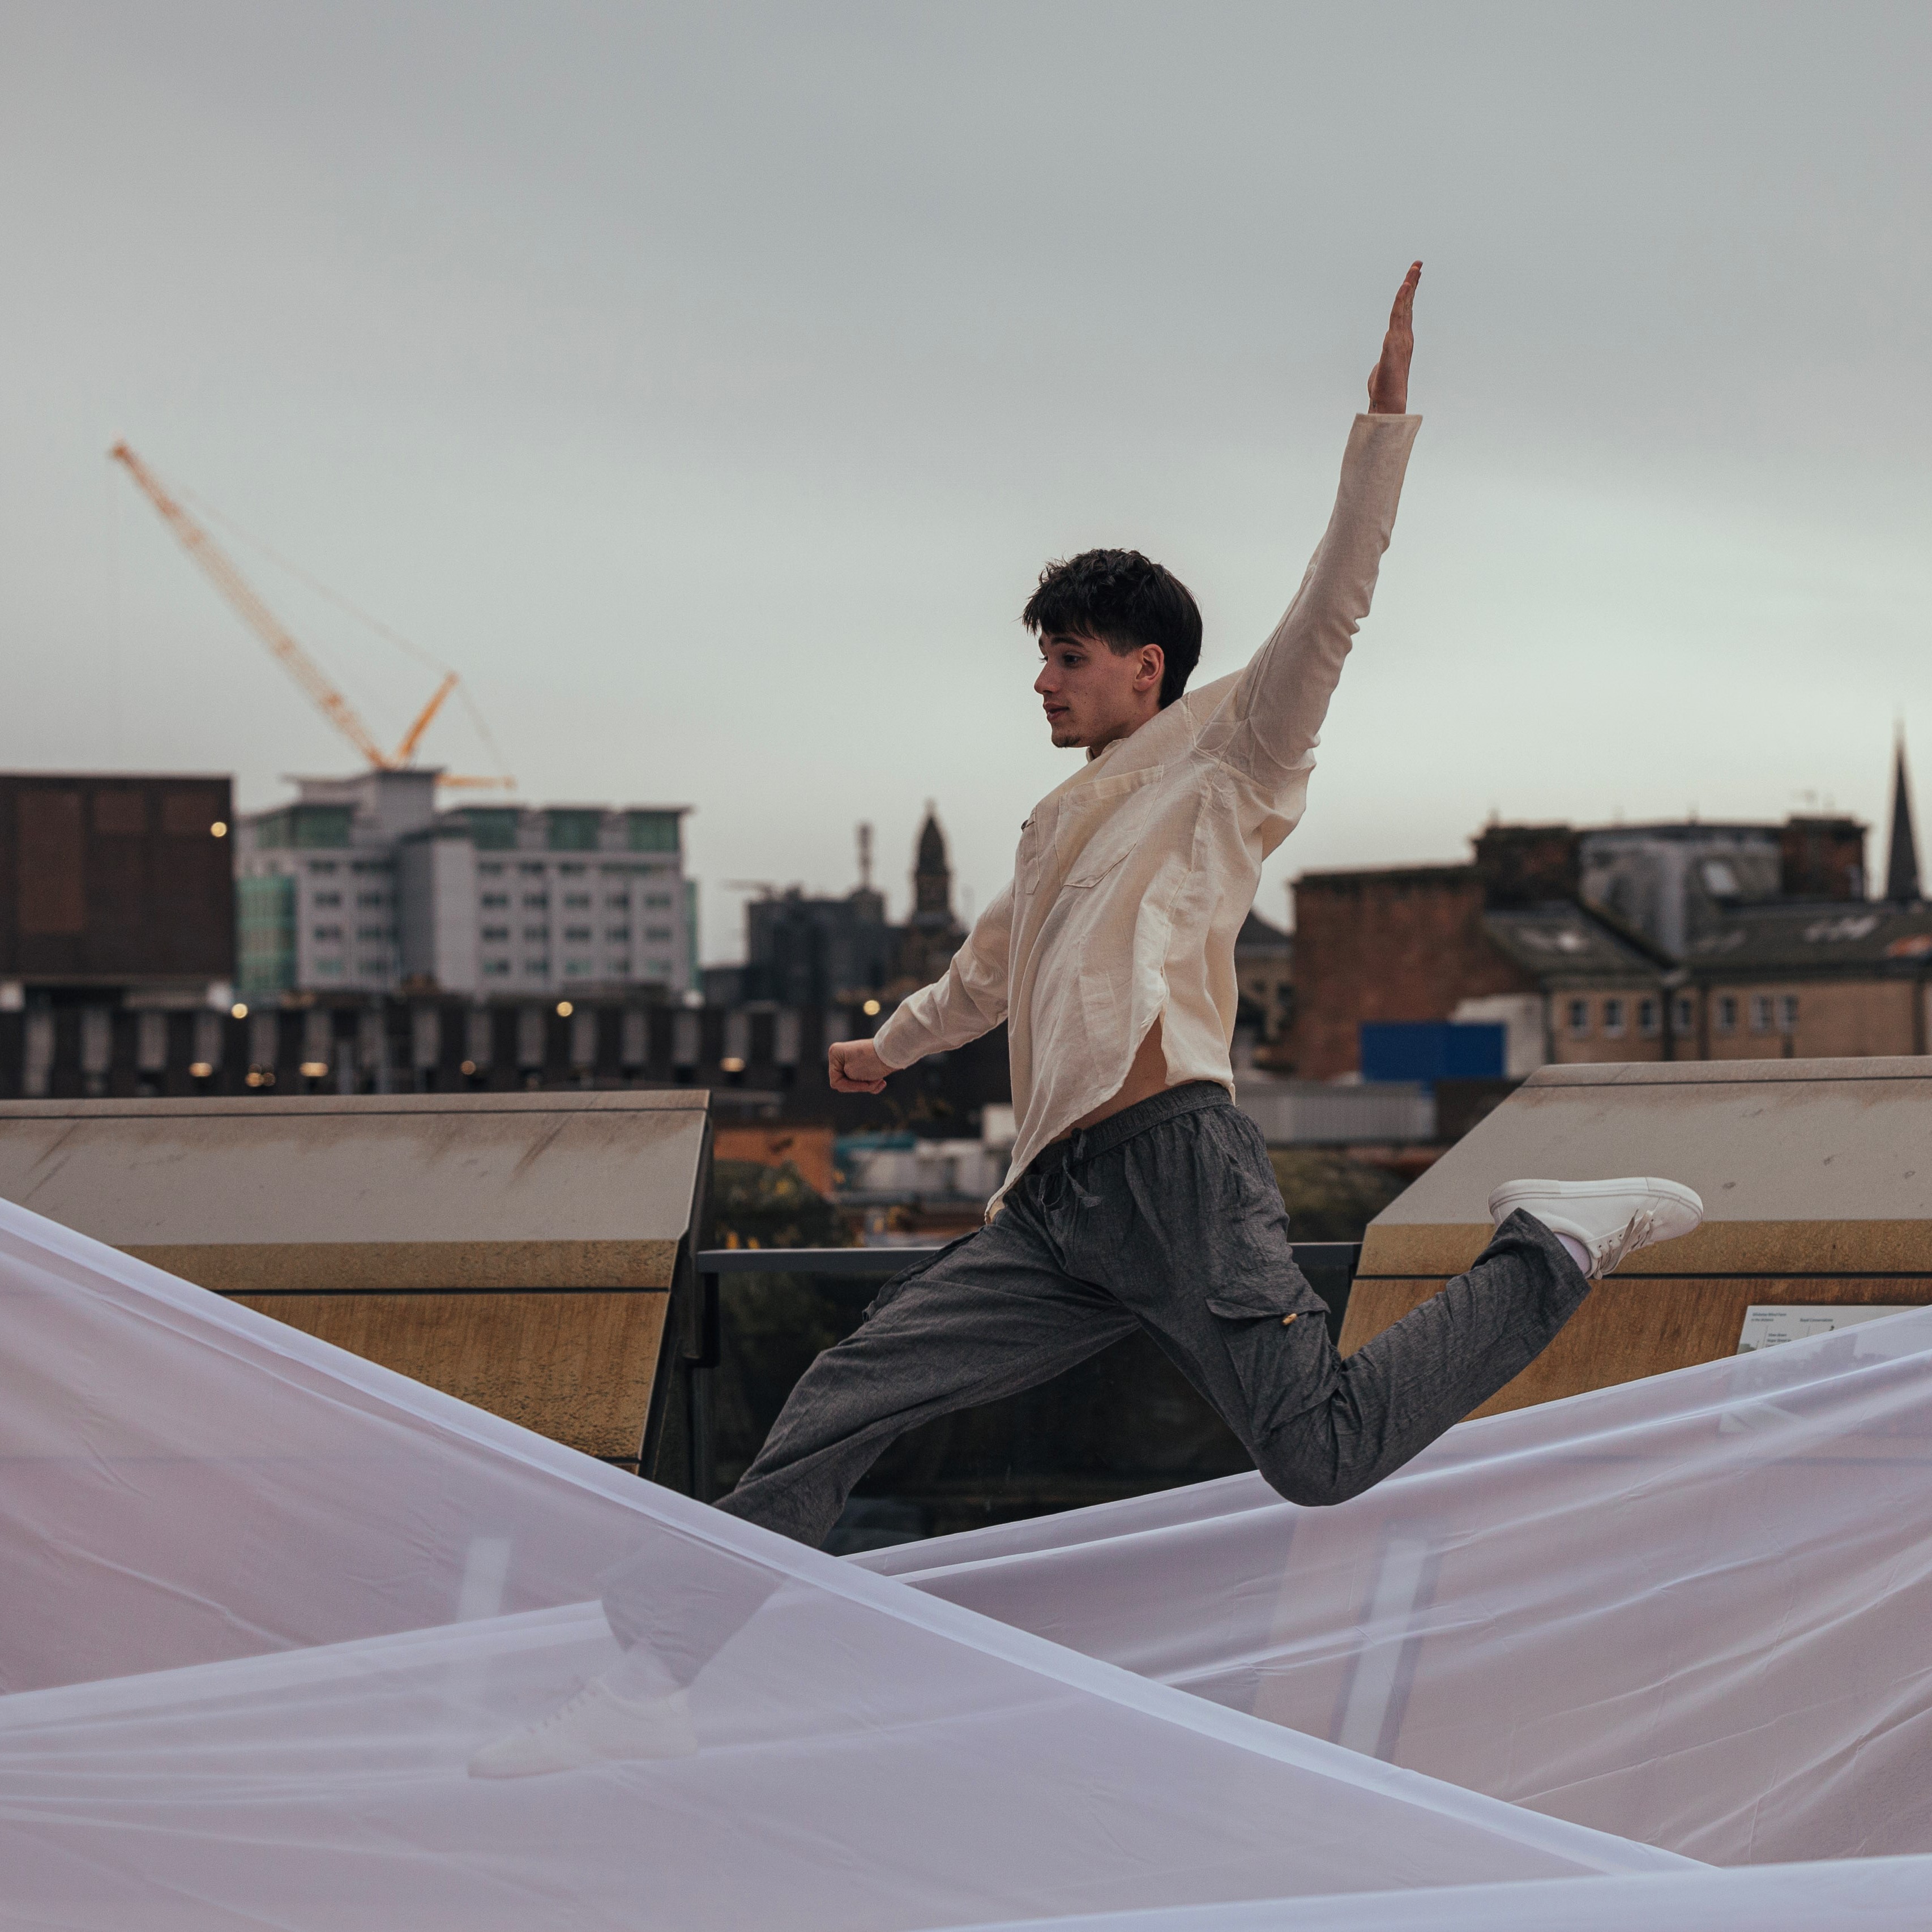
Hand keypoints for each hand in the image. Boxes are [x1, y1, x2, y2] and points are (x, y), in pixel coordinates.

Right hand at [828, 1038, 889, 1093]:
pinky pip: (864, 1080)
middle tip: (873, 1079)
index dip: (850, 1086)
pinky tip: (882, 1081)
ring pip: (856, 1083)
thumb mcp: (852, 1074)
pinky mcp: (864, 1064)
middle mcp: (842, 1055)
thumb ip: (845, 1080)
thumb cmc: (871, 1061)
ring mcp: (853, 1060)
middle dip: (861, 1085)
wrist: (894, 1052)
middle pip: (846, 1083)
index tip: (864, 1083)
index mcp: (834, 1054)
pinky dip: (873, 1084)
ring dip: (869, 1084)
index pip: (836, 1082)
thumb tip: (851, 1080)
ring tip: (879, 1078)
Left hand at [1367, 261, 1420, 414]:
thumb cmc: (1384, 390)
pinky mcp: (1393, 342)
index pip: (1405, 313)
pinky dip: (1402, 300)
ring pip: (1405, 306)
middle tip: (1418, 264)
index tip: (1412, 278)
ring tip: (1414, 268)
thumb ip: (1383, 364)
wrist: (1388, 402)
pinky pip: (1398, 316)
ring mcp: (1400, 338)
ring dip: (1409, 285)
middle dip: (1413, 282)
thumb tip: (1379, 369)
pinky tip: (1404, 287)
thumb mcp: (1381, 370)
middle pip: (1408, 304)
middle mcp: (1404, 337)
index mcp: (1402, 340)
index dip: (1409, 295)